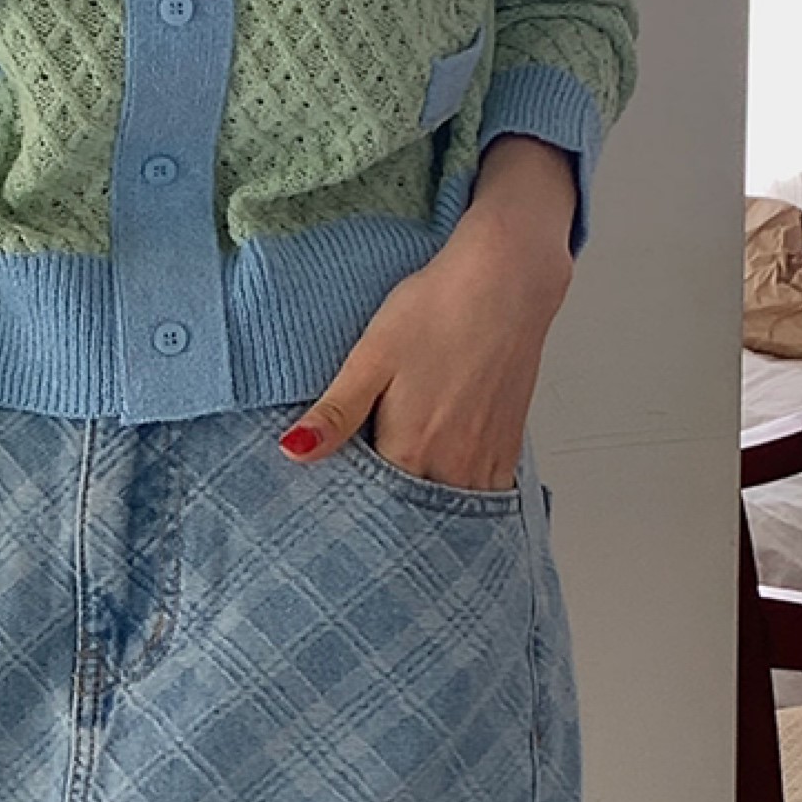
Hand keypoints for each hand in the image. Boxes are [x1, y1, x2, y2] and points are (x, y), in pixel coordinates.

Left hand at [277, 148, 577, 490]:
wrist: (505, 281)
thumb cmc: (437, 310)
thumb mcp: (371, 356)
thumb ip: (336, 413)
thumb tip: (293, 452)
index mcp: (411, 449)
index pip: (371, 508)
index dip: (350, 511)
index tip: (333, 511)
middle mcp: (453, 465)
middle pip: (412, 517)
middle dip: (388, 520)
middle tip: (363, 509)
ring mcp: (486, 460)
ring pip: (449, 511)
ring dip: (425, 514)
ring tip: (401, 501)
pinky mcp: (508, 447)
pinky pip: (483, 496)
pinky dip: (460, 499)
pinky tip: (441, 481)